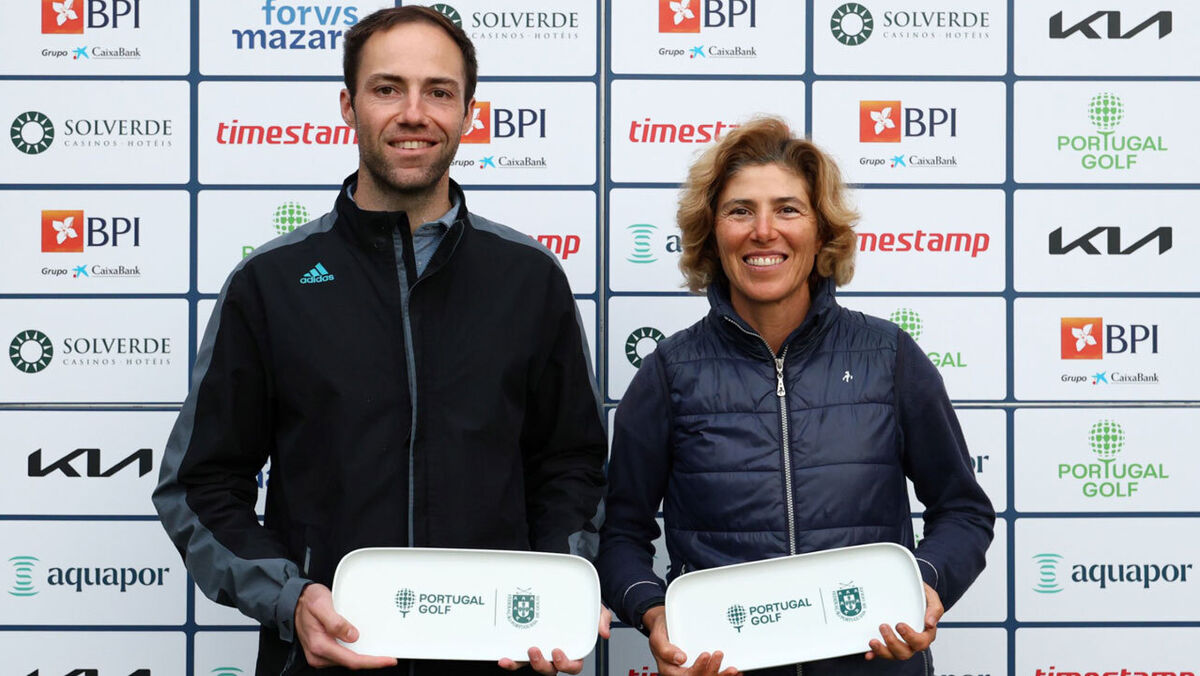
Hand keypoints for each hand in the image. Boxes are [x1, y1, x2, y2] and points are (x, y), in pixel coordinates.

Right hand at [294, 583, 397, 668]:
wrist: (294, 601)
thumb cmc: (307, 601)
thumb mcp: (322, 605)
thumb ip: (336, 622)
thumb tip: (353, 636)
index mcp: (320, 645)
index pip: (351, 660)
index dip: (372, 662)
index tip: (388, 660)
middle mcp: (319, 654)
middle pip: (351, 663)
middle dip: (371, 660)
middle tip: (388, 655)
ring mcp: (320, 654)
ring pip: (347, 660)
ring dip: (362, 655)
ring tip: (377, 648)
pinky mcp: (322, 651)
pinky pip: (342, 655)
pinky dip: (354, 651)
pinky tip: (361, 644)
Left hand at [498, 605, 612, 674]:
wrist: (569, 592)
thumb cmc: (583, 606)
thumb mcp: (596, 608)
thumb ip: (601, 618)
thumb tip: (604, 632)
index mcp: (573, 649)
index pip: (572, 666)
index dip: (565, 663)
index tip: (557, 652)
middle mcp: (554, 653)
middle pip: (549, 669)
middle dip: (540, 664)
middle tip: (534, 650)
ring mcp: (539, 649)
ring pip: (530, 665)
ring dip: (520, 663)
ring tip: (512, 656)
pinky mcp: (525, 642)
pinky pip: (517, 655)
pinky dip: (510, 658)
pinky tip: (502, 655)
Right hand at [643, 606, 740, 675]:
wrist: (665, 625)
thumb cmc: (662, 632)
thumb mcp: (657, 638)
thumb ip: (665, 649)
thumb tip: (680, 659)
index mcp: (671, 670)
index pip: (686, 675)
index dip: (698, 668)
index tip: (705, 655)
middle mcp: (683, 673)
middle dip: (712, 671)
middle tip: (719, 655)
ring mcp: (694, 670)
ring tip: (732, 669)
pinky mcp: (703, 666)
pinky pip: (714, 675)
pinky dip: (725, 675)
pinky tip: (734, 672)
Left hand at [865, 583, 942, 660]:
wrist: (908, 588)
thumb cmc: (920, 595)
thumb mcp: (931, 597)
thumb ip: (934, 609)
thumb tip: (930, 623)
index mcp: (925, 634)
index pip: (921, 642)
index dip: (910, 637)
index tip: (899, 625)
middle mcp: (912, 642)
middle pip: (905, 652)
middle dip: (893, 642)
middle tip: (883, 626)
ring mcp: (899, 643)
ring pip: (893, 655)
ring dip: (882, 650)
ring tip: (873, 641)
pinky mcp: (887, 642)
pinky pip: (881, 652)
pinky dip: (874, 654)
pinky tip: (868, 653)